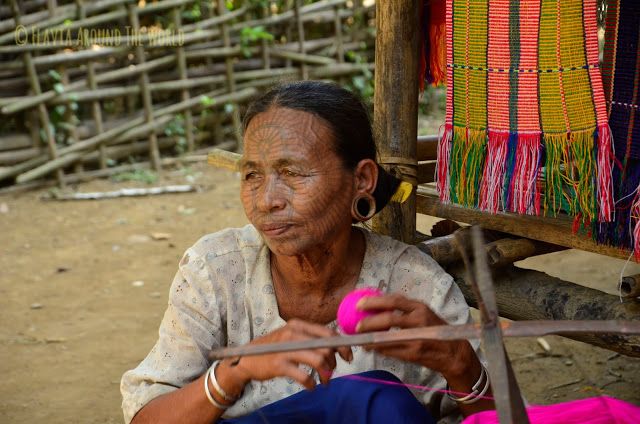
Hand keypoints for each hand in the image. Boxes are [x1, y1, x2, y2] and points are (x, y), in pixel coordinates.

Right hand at [225, 319, 352, 390]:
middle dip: (334, 362)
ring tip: (324, 381)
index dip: (342, 345)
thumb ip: (310, 338)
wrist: (246, 359)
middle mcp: (293, 333)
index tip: (348, 356)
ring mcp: (286, 348)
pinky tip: (311, 386)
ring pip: (318, 360)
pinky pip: (304, 376)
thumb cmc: (273, 348)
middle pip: (326, 347)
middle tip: (331, 372)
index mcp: (298, 324)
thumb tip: (336, 347)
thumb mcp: (290, 336)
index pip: (328, 332)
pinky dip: (312, 384)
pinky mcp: (279, 364)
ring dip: (326, 374)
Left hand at [355, 293, 473, 378]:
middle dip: (369, 322)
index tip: (359, 304)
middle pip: (389, 319)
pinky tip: (372, 348)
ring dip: (371, 339)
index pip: (394, 301)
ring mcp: (417, 338)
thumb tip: (377, 304)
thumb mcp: (423, 313)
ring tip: (360, 339)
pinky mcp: (415, 353)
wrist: (454, 352)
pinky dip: (379, 349)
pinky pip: (392, 351)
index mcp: (419, 307)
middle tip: (356, 326)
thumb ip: (404, 309)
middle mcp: (419, 321)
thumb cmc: (434, 330)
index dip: (374, 301)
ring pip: (388, 337)